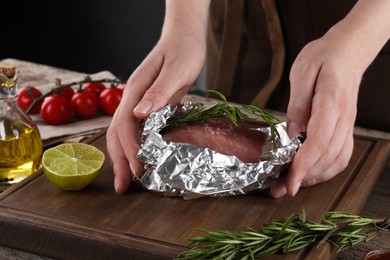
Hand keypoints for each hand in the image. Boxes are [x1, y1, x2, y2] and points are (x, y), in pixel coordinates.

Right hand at [106, 27, 206, 192]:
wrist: (184, 37)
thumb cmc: (183, 50)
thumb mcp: (177, 69)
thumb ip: (159, 90)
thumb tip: (140, 114)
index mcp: (136, 90)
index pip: (125, 124)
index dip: (130, 147)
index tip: (138, 167)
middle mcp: (133, 98)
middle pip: (118, 133)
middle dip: (119, 160)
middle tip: (123, 186)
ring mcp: (140, 103)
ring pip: (124, 134)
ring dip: (124, 157)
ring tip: (127, 180)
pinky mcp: (150, 106)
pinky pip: (138, 131)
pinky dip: (136, 148)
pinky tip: (141, 160)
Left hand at [270, 27, 363, 197]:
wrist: (348, 51)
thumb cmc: (323, 57)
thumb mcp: (303, 72)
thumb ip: (298, 104)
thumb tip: (292, 133)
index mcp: (331, 104)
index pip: (318, 142)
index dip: (303, 166)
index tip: (290, 183)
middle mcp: (343, 119)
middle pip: (327, 158)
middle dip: (304, 178)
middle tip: (280, 189)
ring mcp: (348, 125)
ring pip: (336, 160)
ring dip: (315, 177)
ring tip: (291, 184)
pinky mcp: (346, 128)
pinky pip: (341, 155)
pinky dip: (326, 169)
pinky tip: (310, 172)